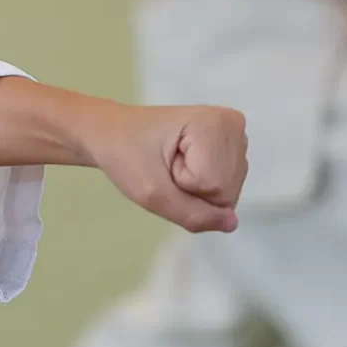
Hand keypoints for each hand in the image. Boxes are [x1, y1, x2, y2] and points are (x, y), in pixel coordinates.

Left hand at [82, 104, 247, 233]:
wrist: (112, 133)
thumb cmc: (126, 154)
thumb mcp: (151, 193)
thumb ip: (192, 214)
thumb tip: (231, 224)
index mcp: (217, 123)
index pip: (215, 186)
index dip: (183, 185)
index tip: (163, 164)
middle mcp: (234, 124)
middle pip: (226, 191)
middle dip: (191, 190)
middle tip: (166, 167)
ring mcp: (235, 135)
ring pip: (227, 192)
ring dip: (195, 189)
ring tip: (172, 164)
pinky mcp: (230, 146)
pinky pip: (224, 187)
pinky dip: (200, 186)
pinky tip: (184, 164)